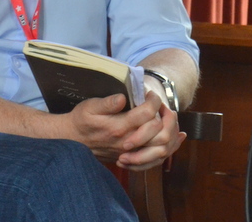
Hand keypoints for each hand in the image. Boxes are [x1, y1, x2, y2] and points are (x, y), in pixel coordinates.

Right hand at [62, 90, 183, 169]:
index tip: (150, 93)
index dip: (153, 101)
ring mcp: (131, 153)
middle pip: (158, 131)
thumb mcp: (89, 106)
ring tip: (170, 116)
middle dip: (165, 115)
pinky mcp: (131, 158)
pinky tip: (177, 137)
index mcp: (118, 127)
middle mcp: (127, 142)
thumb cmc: (81, 120)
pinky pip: (156, 157)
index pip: (146, 114)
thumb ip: (107, 103)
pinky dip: (170, 147)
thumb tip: (122, 98)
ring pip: (160, 147)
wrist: (73, 141)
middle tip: (162, 103)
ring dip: (171, 131)